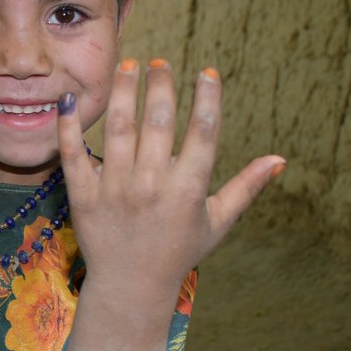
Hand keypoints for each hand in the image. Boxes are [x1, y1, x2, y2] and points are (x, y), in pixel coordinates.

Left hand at [49, 59, 282, 350]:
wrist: (131, 287)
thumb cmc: (178, 252)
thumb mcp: (217, 223)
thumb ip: (245, 188)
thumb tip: (280, 159)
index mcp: (187, 190)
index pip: (203, 134)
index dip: (207, 99)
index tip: (207, 72)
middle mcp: (151, 186)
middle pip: (158, 123)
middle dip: (160, 87)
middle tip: (159, 63)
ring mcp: (115, 190)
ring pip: (118, 130)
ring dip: (122, 93)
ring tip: (127, 66)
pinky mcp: (84, 196)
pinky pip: (74, 155)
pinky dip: (70, 127)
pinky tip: (71, 100)